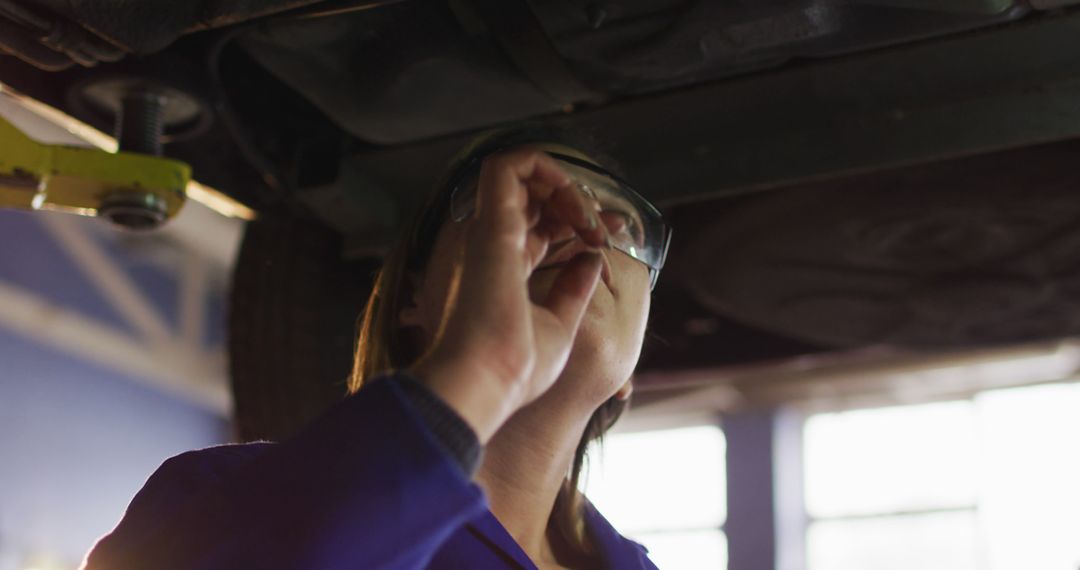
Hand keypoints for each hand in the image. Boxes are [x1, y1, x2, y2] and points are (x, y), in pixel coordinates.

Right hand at [409, 148, 608, 442]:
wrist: (487, 379)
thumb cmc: (517, 368)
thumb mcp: (560, 325)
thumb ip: (574, 289)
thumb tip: (593, 260)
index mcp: (505, 272)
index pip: (542, 228)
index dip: (580, 221)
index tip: (614, 233)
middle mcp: (493, 247)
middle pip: (534, 200)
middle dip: (577, 201)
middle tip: (607, 227)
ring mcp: (490, 231)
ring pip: (520, 174)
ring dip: (564, 185)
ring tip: (591, 220)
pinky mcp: (492, 221)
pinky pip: (509, 165)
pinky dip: (546, 168)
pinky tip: (575, 204)